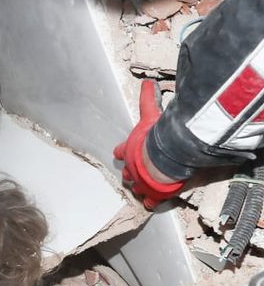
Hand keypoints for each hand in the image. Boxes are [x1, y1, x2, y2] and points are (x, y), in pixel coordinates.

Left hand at [113, 80, 184, 208]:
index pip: (120, 151)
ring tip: (144, 187)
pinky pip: (149, 201)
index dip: (122, 152)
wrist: (164, 160)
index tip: (122, 153)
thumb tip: (148, 82)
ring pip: (136, 187)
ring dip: (140, 186)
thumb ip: (148, 99)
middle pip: (126, 172)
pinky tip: (152, 203)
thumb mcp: (150, 115)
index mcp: (129, 151)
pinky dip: (151, 202)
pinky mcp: (152, 194)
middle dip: (130, 172)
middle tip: (135, 172)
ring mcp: (141, 183)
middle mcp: (131, 168)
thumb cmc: (155, 138)